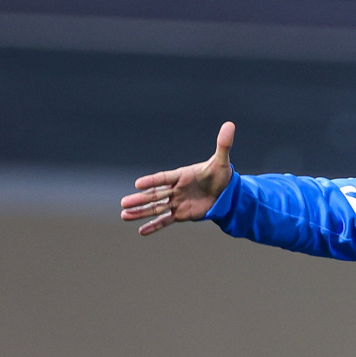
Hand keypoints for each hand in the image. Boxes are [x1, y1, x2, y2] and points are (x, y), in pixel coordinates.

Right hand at [120, 122, 235, 234]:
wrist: (226, 193)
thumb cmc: (221, 175)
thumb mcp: (222, 162)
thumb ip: (223, 145)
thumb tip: (230, 124)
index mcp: (181, 175)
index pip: (164, 178)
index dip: (152, 181)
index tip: (138, 184)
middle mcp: (175, 189)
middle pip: (154, 195)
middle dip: (139, 200)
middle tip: (124, 203)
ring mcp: (177, 202)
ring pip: (156, 208)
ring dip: (141, 212)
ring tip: (124, 215)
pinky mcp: (181, 214)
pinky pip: (165, 221)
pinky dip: (154, 226)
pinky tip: (142, 231)